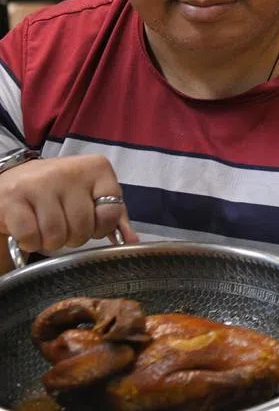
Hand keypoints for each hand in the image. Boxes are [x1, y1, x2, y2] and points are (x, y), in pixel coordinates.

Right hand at [0, 155, 138, 257]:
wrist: (13, 179)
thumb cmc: (60, 190)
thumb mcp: (91, 194)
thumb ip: (114, 215)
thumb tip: (132, 241)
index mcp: (97, 168)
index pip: (111, 211)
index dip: (101, 227)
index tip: (91, 224)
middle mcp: (70, 171)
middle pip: (83, 226)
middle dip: (75, 237)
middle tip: (65, 228)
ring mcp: (39, 184)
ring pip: (57, 234)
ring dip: (52, 242)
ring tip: (47, 230)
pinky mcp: (14, 199)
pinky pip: (31, 236)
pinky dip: (31, 243)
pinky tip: (30, 231)